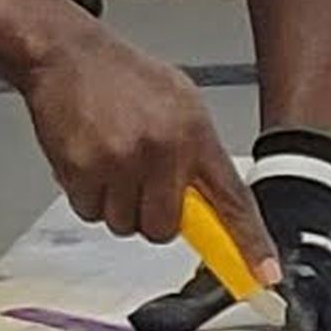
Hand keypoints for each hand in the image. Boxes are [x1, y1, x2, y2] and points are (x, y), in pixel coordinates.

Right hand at [17, 24, 269, 253]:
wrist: (68, 56)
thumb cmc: (123, 78)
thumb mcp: (181, 104)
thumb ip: (198, 154)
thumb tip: (211, 203)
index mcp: (194, 133)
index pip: (232, 200)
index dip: (249, 242)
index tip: (262, 275)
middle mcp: (161, 150)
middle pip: (164, 228)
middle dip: (152, 215)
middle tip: (140, 184)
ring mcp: (120, 162)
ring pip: (125, 224)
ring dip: (117, 205)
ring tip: (112, 163)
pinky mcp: (83, 171)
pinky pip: (91, 212)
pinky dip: (88, 196)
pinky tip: (90, 161)